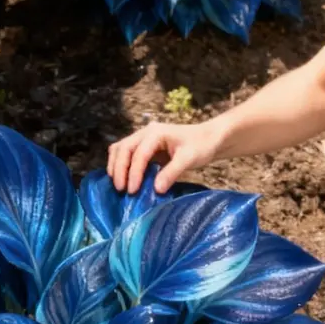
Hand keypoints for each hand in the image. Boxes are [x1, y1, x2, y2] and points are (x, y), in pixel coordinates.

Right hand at [107, 120, 223, 194]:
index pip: (139, 153)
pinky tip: (122, 179)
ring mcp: (143, 138)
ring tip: (118, 186)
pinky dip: (120, 165)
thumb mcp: (189, 159)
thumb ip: (172, 173)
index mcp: (156, 133)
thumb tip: (156, 190)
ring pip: (120, 149)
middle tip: (121, 190)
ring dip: (116, 167)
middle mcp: (146, 132)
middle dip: (119, 170)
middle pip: (123, 149)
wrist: (208, 139)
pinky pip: (125, 153)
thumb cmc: (201, 146)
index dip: (134, 173)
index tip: (132, 191)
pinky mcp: (143, 146)